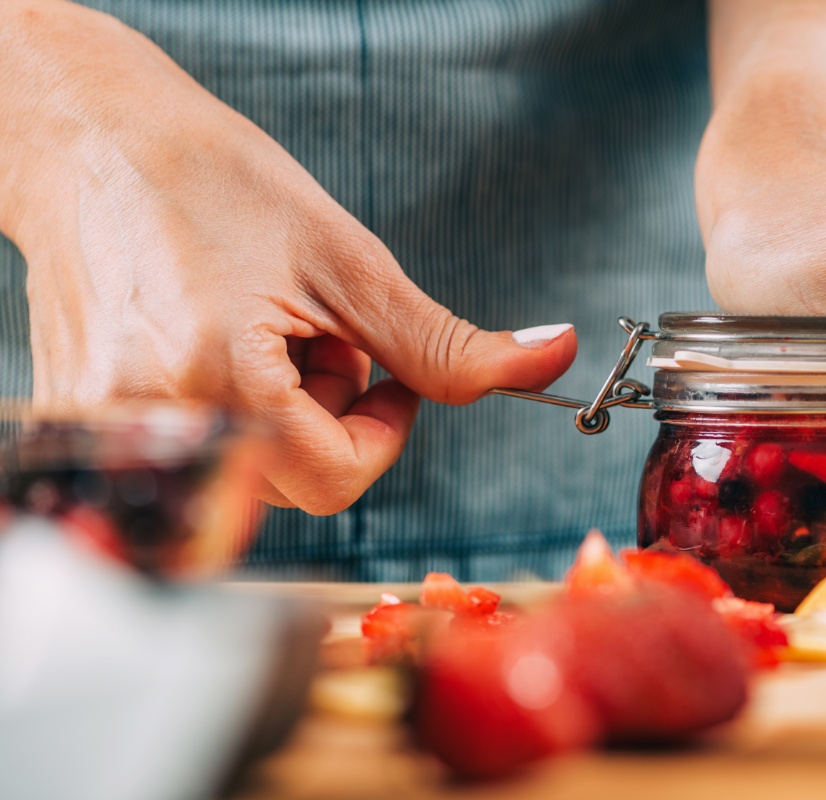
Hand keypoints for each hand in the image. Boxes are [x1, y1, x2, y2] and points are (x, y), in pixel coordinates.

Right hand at [1, 3, 575, 512]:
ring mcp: (107, 428)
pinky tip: (212, 345)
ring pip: (248, 475)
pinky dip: (231, 412)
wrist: (89, 141)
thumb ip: (446, 343)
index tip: (387, 374)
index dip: (384, 428)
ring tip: (260, 330)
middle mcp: (152, 423)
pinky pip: (197, 454)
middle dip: (332, 414)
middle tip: (315, 333)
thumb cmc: (212, 181)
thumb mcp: (348, 263)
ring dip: (283, 415)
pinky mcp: (86, 422)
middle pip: (295, 482)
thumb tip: (552, 360)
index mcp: (218, 383)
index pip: (337, 478)